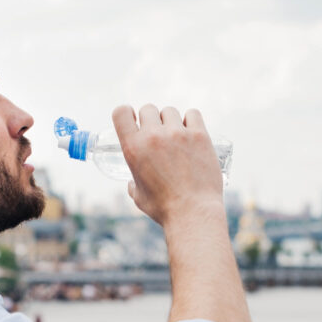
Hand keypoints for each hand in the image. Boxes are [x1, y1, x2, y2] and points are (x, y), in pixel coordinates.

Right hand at [111, 104, 223, 226]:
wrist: (193, 213)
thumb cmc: (164, 208)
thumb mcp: (138, 196)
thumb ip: (133, 183)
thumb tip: (132, 182)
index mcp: (133, 148)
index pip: (121, 112)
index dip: (126, 113)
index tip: (134, 120)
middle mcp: (153, 136)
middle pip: (148, 109)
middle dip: (151, 120)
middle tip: (158, 135)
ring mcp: (177, 134)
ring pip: (170, 111)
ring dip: (170, 121)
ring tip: (176, 137)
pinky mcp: (199, 136)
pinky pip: (193, 114)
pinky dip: (191, 121)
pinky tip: (191, 132)